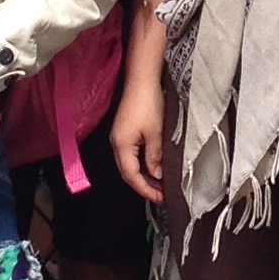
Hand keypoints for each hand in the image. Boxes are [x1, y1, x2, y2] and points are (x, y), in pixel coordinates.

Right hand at [109, 70, 168, 205]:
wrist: (141, 80)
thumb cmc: (148, 104)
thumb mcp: (155, 133)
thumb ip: (154, 156)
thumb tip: (156, 175)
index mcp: (122, 147)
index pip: (132, 176)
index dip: (146, 190)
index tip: (160, 199)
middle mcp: (117, 145)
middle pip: (128, 173)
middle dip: (144, 186)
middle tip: (161, 196)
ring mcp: (119, 138)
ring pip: (129, 165)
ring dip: (143, 176)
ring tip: (159, 186)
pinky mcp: (124, 132)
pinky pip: (131, 156)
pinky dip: (142, 165)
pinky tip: (153, 167)